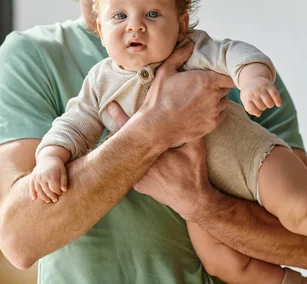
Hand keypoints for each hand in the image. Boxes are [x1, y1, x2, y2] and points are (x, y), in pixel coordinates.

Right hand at [29, 156, 67, 202]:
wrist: (48, 158)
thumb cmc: (57, 166)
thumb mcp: (63, 171)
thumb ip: (64, 181)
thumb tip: (64, 190)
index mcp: (51, 175)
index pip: (54, 188)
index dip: (57, 192)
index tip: (60, 193)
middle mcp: (42, 176)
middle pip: (46, 190)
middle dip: (51, 196)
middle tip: (55, 200)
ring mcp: (36, 177)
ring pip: (39, 190)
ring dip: (43, 197)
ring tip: (48, 201)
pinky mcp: (32, 177)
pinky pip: (31, 186)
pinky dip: (32, 193)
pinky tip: (35, 199)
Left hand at [107, 104, 213, 219]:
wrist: (192, 200)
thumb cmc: (194, 173)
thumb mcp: (195, 149)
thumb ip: (191, 129)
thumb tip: (190, 109)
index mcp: (153, 154)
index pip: (131, 131)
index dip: (119, 116)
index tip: (110, 105)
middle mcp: (140, 167)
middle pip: (122, 143)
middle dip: (119, 128)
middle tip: (112, 110)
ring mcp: (137, 178)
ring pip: (123, 157)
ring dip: (123, 144)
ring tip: (118, 130)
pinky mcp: (138, 186)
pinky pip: (128, 168)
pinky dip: (128, 159)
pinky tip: (130, 152)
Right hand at [137, 41, 234, 146]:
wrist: (156, 126)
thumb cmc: (159, 98)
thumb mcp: (165, 71)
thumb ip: (180, 55)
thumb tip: (190, 44)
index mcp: (206, 81)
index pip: (229, 76)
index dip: (227, 74)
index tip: (221, 73)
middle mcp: (214, 97)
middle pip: (226, 88)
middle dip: (219, 85)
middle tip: (206, 85)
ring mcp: (214, 112)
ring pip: (224, 102)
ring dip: (217, 99)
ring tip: (202, 99)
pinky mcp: (211, 125)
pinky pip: (221, 115)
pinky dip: (216, 112)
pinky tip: (202, 110)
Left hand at [240, 77, 281, 116]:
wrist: (252, 79)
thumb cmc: (249, 93)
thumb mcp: (245, 100)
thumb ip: (250, 109)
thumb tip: (258, 114)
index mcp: (246, 97)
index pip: (251, 108)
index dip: (256, 111)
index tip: (258, 111)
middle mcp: (254, 92)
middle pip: (262, 107)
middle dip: (263, 107)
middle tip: (261, 103)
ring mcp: (262, 89)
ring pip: (269, 103)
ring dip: (270, 105)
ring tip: (267, 102)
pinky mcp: (270, 86)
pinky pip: (275, 95)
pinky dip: (278, 101)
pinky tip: (278, 104)